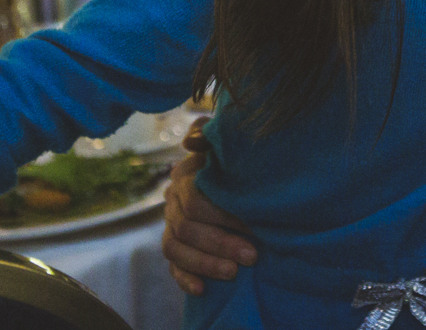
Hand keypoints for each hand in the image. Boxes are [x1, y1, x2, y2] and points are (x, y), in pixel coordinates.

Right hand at [162, 118, 254, 295]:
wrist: (237, 172)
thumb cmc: (236, 157)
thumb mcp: (226, 143)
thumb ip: (209, 135)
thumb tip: (190, 142)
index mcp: (185, 176)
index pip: (194, 199)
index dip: (223, 214)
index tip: (255, 225)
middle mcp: (172, 201)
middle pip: (186, 227)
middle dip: (220, 242)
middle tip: (253, 254)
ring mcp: (170, 225)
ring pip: (175, 249)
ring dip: (205, 263)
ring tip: (234, 273)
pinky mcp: (176, 247)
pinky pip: (173, 266)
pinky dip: (186, 278)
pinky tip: (203, 289)